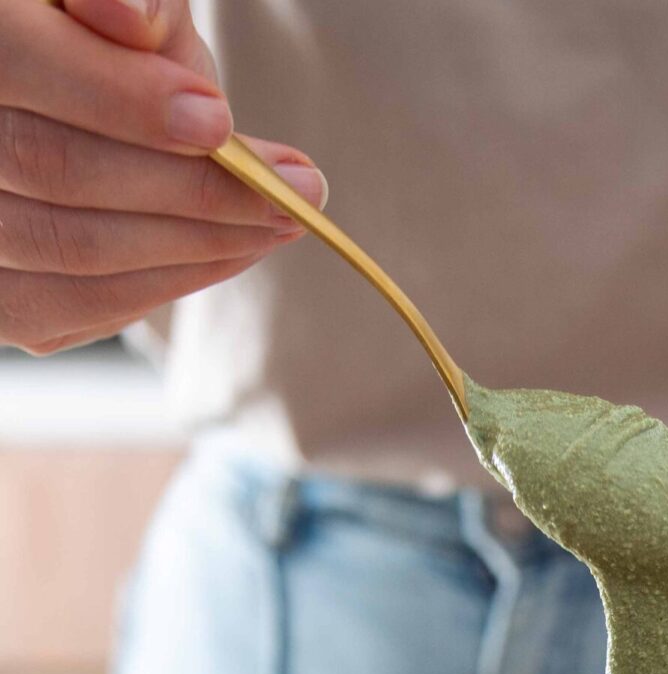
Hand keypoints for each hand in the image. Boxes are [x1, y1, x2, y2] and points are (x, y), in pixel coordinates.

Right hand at [0, 0, 326, 353]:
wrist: (57, 93)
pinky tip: (224, 255)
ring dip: (192, 245)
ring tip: (276, 224)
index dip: (121, 98)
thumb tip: (134, 22)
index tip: (220, 122)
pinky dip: (157, 286)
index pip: (18, 60)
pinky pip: (68, 308)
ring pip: (69, 249)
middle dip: (190, 187)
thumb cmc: (88, 28)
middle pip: (56, 168)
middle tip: (296, 192)